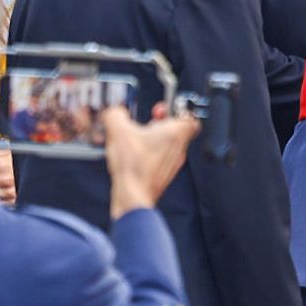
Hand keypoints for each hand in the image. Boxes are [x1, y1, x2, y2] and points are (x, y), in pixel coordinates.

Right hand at [104, 103, 197, 219]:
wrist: (133, 197)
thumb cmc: (134, 168)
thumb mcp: (118, 131)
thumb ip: (116, 114)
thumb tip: (114, 111)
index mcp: (176, 133)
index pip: (191, 118)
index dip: (179, 110)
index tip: (166, 108)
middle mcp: (178, 149)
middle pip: (177, 130)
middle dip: (161, 123)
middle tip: (148, 121)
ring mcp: (172, 164)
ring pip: (167, 146)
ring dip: (153, 139)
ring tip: (136, 139)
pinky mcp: (162, 176)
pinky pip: (159, 160)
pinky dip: (148, 155)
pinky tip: (132, 156)